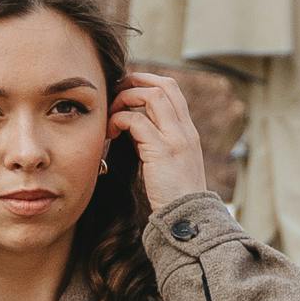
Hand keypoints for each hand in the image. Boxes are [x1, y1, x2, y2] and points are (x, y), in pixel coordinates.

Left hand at [110, 68, 211, 217]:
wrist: (187, 218)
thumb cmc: (173, 195)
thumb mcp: (168, 162)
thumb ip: (155, 141)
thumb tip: (131, 125)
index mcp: (187, 131)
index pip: (172, 90)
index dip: (148, 82)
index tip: (126, 91)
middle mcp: (185, 130)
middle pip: (164, 85)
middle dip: (136, 82)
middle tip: (116, 93)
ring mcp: (176, 139)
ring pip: (152, 96)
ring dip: (126, 99)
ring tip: (112, 114)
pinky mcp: (161, 151)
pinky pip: (137, 121)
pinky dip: (119, 120)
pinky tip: (111, 133)